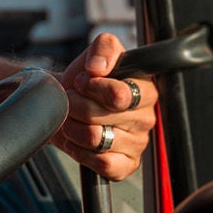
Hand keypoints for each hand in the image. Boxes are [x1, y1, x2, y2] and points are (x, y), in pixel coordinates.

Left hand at [51, 32, 158, 179]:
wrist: (65, 104)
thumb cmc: (85, 81)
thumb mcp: (95, 54)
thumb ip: (104, 47)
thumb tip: (99, 67)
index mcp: (145, 90)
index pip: (119, 95)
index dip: (92, 86)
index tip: (83, 81)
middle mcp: (146, 118)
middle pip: (99, 117)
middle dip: (76, 106)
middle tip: (73, 100)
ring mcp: (138, 143)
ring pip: (95, 139)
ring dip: (73, 127)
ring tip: (73, 119)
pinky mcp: (126, 165)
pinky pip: (102, 164)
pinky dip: (81, 152)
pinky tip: (80, 141)